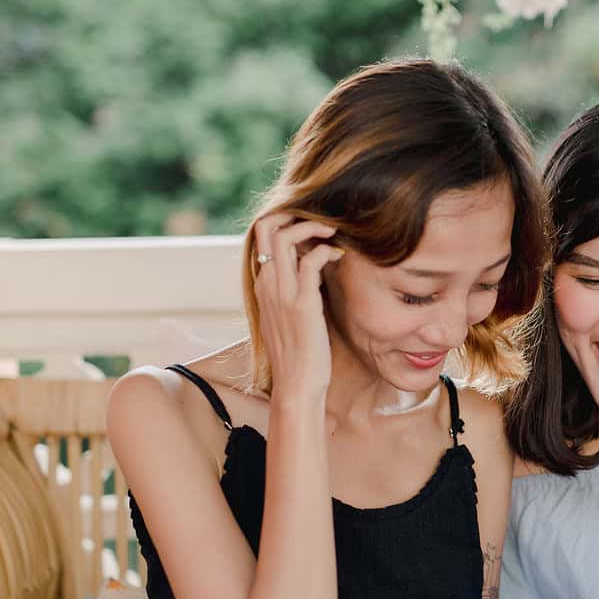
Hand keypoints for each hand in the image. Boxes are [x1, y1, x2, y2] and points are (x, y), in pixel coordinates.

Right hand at [252, 212, 343, 398]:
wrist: (296, 385)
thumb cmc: (298, 352)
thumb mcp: (288, 315)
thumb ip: (292, 290)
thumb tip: (310, 270)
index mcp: (262, 285)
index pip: (261, 237)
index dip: (285, 222)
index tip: (310, 226)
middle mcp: (267, 284)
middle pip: (266, 228)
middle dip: (294, 214)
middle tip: (322, 221)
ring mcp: (282, 294)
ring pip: (284, 238)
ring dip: (311, 226)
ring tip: (332, 233)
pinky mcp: (303, 305)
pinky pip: (310, 261)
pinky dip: (325, 250)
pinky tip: (338, 256)